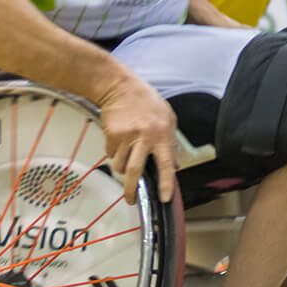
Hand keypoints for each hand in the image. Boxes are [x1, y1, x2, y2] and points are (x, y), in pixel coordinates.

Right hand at [95, 71, 178, 203]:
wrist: (120, 87)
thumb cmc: (147, 102)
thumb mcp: (168, 118)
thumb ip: (171, 143)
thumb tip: (175, 165)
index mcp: (162, 134)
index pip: (166, 164)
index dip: (166, 183)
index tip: (164, 199)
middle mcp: (144, 137)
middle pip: (134, 171)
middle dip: (131, 189)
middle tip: (131, 199)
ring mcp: (126, 137)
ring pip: (120, 165)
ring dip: (122, 168)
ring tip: (126, 156)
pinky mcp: (111, 135)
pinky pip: (110, 155)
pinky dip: (114, 154)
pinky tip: (119, 142)